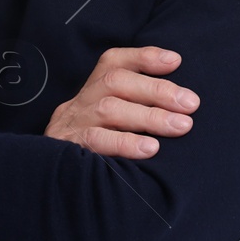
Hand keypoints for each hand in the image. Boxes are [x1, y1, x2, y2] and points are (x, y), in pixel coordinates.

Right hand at [44, 46, 199, 157]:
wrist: (48, 184)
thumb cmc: (99, 151)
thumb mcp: (114, 123)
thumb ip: (139, 108)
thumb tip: (183, 103)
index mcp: (92, 91)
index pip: (113, 62)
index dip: (144, 57)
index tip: (176, 62)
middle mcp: (81, 103)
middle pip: (115, 81)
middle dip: (158, 90)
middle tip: (190, 104)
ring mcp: (72, 124)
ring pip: (108, 108)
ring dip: (149, 116)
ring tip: (181, 126)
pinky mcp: (68, 148)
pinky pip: (96, 140)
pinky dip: (126, 142)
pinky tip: (150, 149)